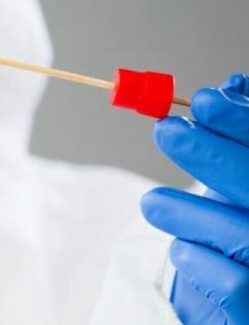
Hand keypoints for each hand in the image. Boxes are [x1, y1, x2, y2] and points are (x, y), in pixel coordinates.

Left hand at [142, 74, 248, 323]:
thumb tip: (231, 87)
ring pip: (244, 234)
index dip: (243, 122)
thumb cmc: (242, 231)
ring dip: (190, 212)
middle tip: (166, 131)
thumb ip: (237, 141)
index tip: (203, 100)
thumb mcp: (240, 182)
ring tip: (151, 202)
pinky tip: (181, 251)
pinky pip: (234, 284)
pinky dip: (199, 261)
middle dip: (213, 154)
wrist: (244, 302)